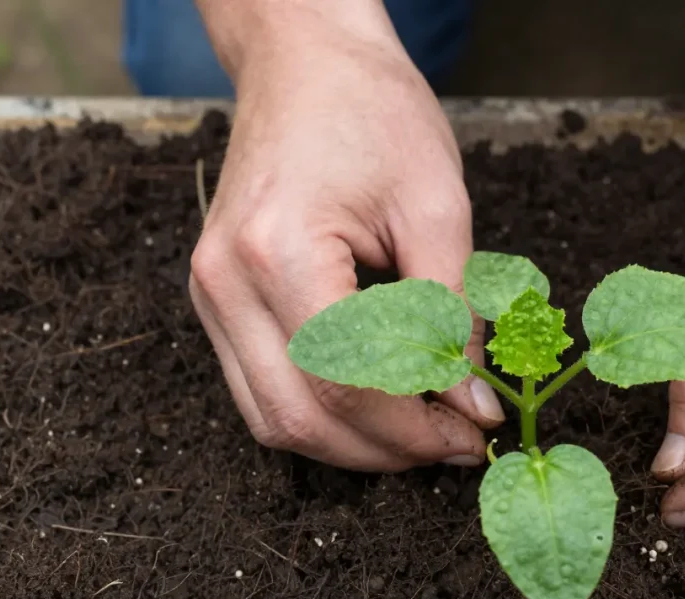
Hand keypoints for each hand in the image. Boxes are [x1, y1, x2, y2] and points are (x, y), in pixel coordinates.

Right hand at [189, 6, 503, 470]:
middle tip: (453, 444)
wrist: (305, 63)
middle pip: (301, 417)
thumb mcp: (438, 208)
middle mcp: (226, 284)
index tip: (475, 433)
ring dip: (352, 443)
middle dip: (386, 449)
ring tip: (421, 431)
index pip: (347, 382)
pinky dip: (322, 413)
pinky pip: (261, 390)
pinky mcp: (217, 300)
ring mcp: (210, 295)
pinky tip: (377, 406)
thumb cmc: (374, 114)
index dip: (416, 425)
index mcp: (277, 252)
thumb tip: (470, 405)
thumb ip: (453, 316)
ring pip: (274, 420)